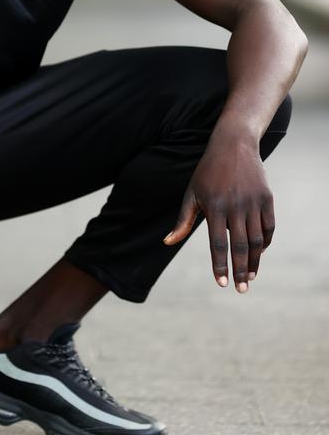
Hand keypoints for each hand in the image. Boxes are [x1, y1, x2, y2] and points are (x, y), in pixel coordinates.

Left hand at [163, 129, 274, 291]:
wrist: (233, 145)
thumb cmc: (207, 172)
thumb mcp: (191, 193)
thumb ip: (182, 220)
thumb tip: (167, 242)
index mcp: (214, 206)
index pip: (217, 243)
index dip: (220, 265)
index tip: (221, 283)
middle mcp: (235, 206)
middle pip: (239, 246)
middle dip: (240, 271)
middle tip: (240, 289)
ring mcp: (253, 202)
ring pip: (256, 240)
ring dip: (254, 261)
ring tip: (250, 276)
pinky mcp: (267, 198)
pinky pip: (269, 227)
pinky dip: (266, 242)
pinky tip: (259, 253)